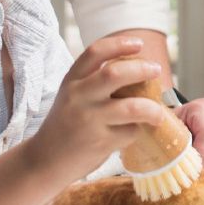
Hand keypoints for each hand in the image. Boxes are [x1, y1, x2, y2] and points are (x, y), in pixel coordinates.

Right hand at [33, 36, 164, 180]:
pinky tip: (135, 131)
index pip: (95, 52)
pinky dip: (138, 130)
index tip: (139, 44)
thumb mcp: (71, 95)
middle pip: (115, 74)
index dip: (119, 44)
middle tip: (156, 70)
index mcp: (72, 80)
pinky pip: (130, 132)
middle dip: (142, 69)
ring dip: (152, 108)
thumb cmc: (65, 123)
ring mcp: (89, 119)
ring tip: (159, 112)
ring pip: (132, 107)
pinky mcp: (99, 142)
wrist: (44, 160)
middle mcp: (78, 96)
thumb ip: (94, 81)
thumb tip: (135, 70)